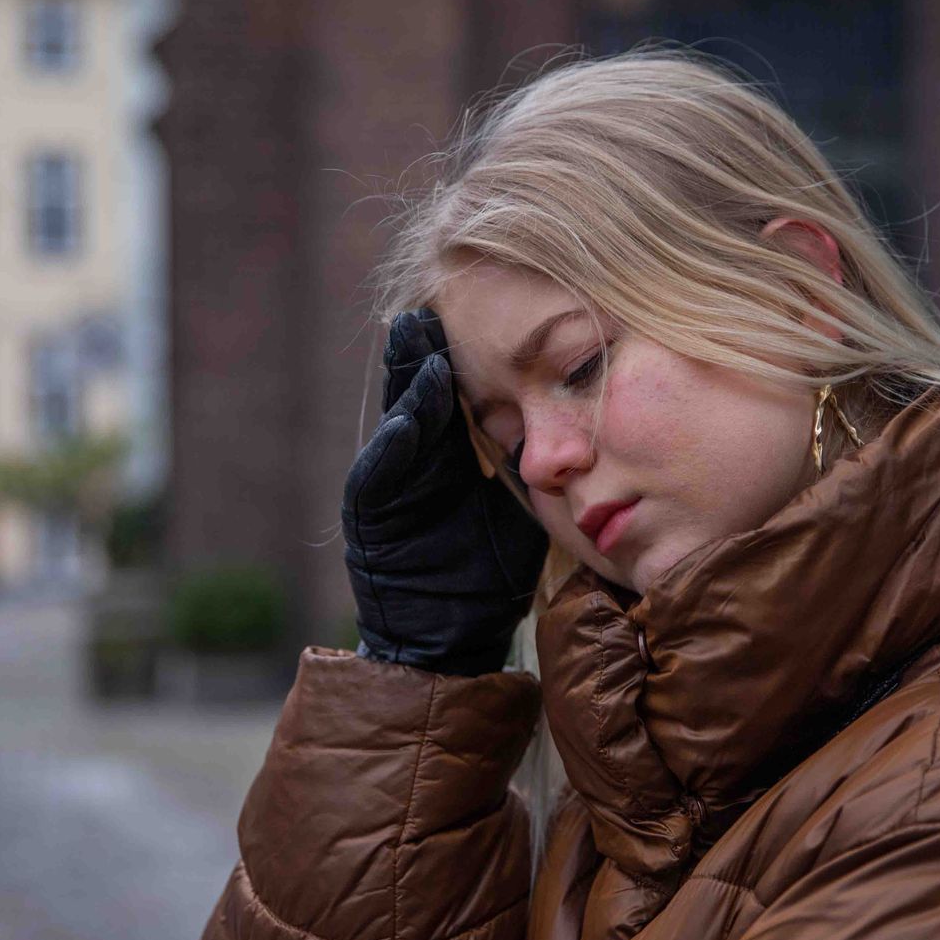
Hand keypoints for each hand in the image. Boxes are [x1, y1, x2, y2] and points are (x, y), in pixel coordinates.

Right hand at [342, 309, 548, 675]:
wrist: (443, 635)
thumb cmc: (484, 571)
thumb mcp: (514, 503)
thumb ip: (526, 457)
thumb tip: (570, 418)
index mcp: (449, 450)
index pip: (455, 387)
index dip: (465, 350)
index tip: (483, 307)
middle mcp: (415, 457)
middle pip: (419, 388)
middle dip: (425, 347)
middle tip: (438, 304)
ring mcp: (388, 482)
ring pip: (397, 418)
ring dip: (404, 379)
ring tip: (415, 337)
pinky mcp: (369, 513)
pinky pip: (378, 471)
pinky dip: (392, 443)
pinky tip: (406, 419)